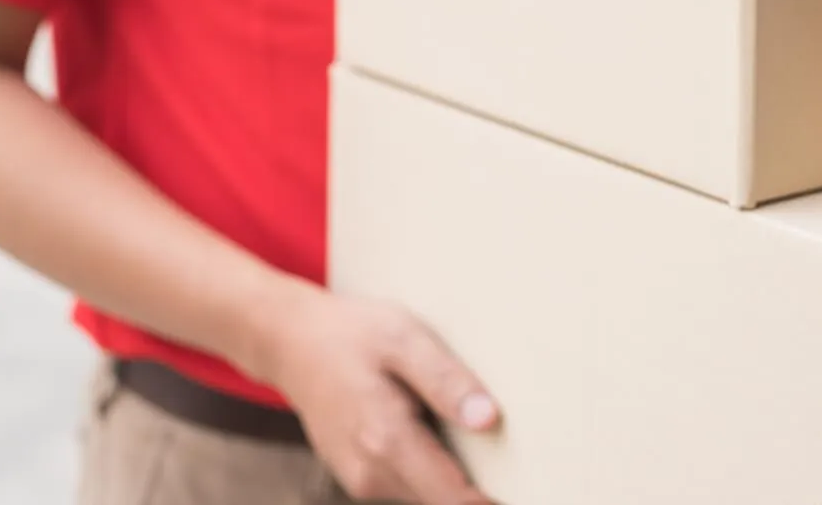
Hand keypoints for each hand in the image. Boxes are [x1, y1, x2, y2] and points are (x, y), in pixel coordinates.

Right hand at [259, 284, 498, 503]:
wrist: (289, 342)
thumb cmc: (350, 333)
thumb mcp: (403, 339)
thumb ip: (445, 380)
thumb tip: (490, 420)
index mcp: (387, 440)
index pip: (455, 499)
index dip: (493, 502)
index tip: (532, 489)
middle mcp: (371, 473)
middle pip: (445, 501)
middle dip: (483, 487)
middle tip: (517, 458)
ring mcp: (362, 479)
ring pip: (428, 494)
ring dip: (457, 476)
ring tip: (474, 429)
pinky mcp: (360, 475)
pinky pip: (411, 483)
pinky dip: (433, 467)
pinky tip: (438, 426)